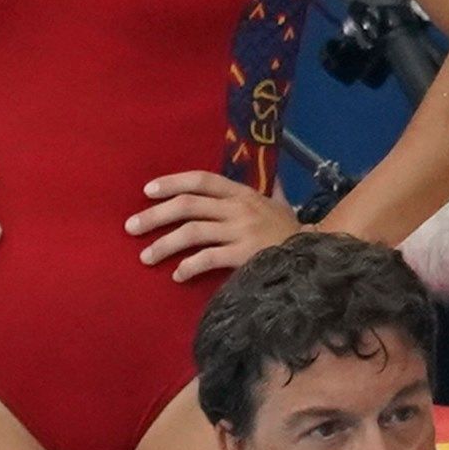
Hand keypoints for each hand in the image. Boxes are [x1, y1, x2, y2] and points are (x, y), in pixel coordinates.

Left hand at [130, 172, 300, 280]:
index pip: (201, 180)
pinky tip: (177, 275)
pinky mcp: (244, 256)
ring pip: (192, 233)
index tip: (148, 190)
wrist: (316, 258)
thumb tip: (272, 174)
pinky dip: (188, 267)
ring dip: (163, 245)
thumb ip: (266, 190)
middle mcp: (239, 208)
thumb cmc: (290, 234)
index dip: (172, 183)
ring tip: (146, 256)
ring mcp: (241, 231)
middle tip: (131, 227)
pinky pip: (207, 259)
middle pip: (188, 206)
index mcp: (242, 193)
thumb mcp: (277, 205)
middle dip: (155, 215)